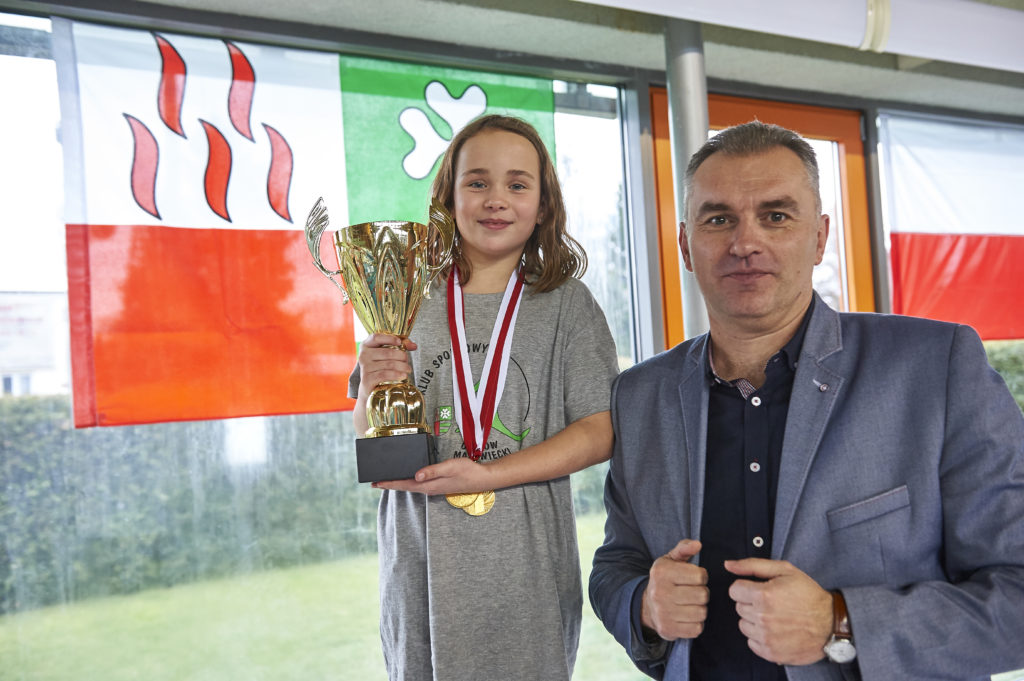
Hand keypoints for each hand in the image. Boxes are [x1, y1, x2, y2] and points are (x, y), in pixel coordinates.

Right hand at [356, 333, 416, 393]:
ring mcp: (365, 367)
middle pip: (387, 352)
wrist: (369, 387)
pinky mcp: (367, 379)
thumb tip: (414, 346)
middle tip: (407, 361)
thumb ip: (400, 347)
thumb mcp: (386, 355)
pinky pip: (385, 374)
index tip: (400, 342)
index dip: (389, 338)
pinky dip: (396, 375)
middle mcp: (363, 355)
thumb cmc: (379, 368)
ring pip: (389, 364)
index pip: (376, 337)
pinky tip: (403, 376)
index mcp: (366, 345)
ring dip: (402, 366)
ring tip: (408, 369)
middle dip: (402, 356)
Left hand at [371, 457, 493, 494]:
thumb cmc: (467, 471)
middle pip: (405, 487)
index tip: (376, 483)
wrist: (482, 478)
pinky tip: (407, 477)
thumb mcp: (449, 467)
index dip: (389, 484)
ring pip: (411, 486)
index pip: (405, 484)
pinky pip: (418, 484)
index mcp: (429, 485)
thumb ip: (432, 471)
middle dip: (390, 484)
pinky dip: (408, 481)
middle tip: (375, 482)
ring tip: (386, 480)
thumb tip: (416, 476)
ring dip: (398, 483)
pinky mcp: (438, 485)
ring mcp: (434, 488)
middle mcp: (429, 489)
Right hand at [641, 540, 708, 639]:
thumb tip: (698, 544)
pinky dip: (696, 623)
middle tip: (693, 592)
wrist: (646, 606)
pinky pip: (697, 629)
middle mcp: (660, 593)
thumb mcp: (671, 560)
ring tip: (690, 604)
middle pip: (702, 595)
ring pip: (701, 613)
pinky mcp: (668, 630)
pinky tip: (687, 616)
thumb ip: (684, 548)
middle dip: (702, 593)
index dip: (701, 576)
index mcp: (661, 572)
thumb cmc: (665, 580)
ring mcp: (663, 613)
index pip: (699, 575)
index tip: (693, 578)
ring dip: (700, 608)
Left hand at [725, 558, 832, 664]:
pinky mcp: (771, 652)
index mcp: (764, 595)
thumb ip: (752, 565)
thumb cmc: (809, 595)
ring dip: (754, 621)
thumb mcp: (785, 570)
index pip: (734, 590)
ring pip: (744, 625)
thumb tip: (729, 565)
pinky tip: (775, 630)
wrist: (831, 622)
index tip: (759, 590)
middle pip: (739, 607)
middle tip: (772, 603)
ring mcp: (766, 637)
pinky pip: (751, 643)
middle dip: (751, 603)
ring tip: (774, 617)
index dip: (746, 588)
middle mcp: (763, 617)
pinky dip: (760, 637)